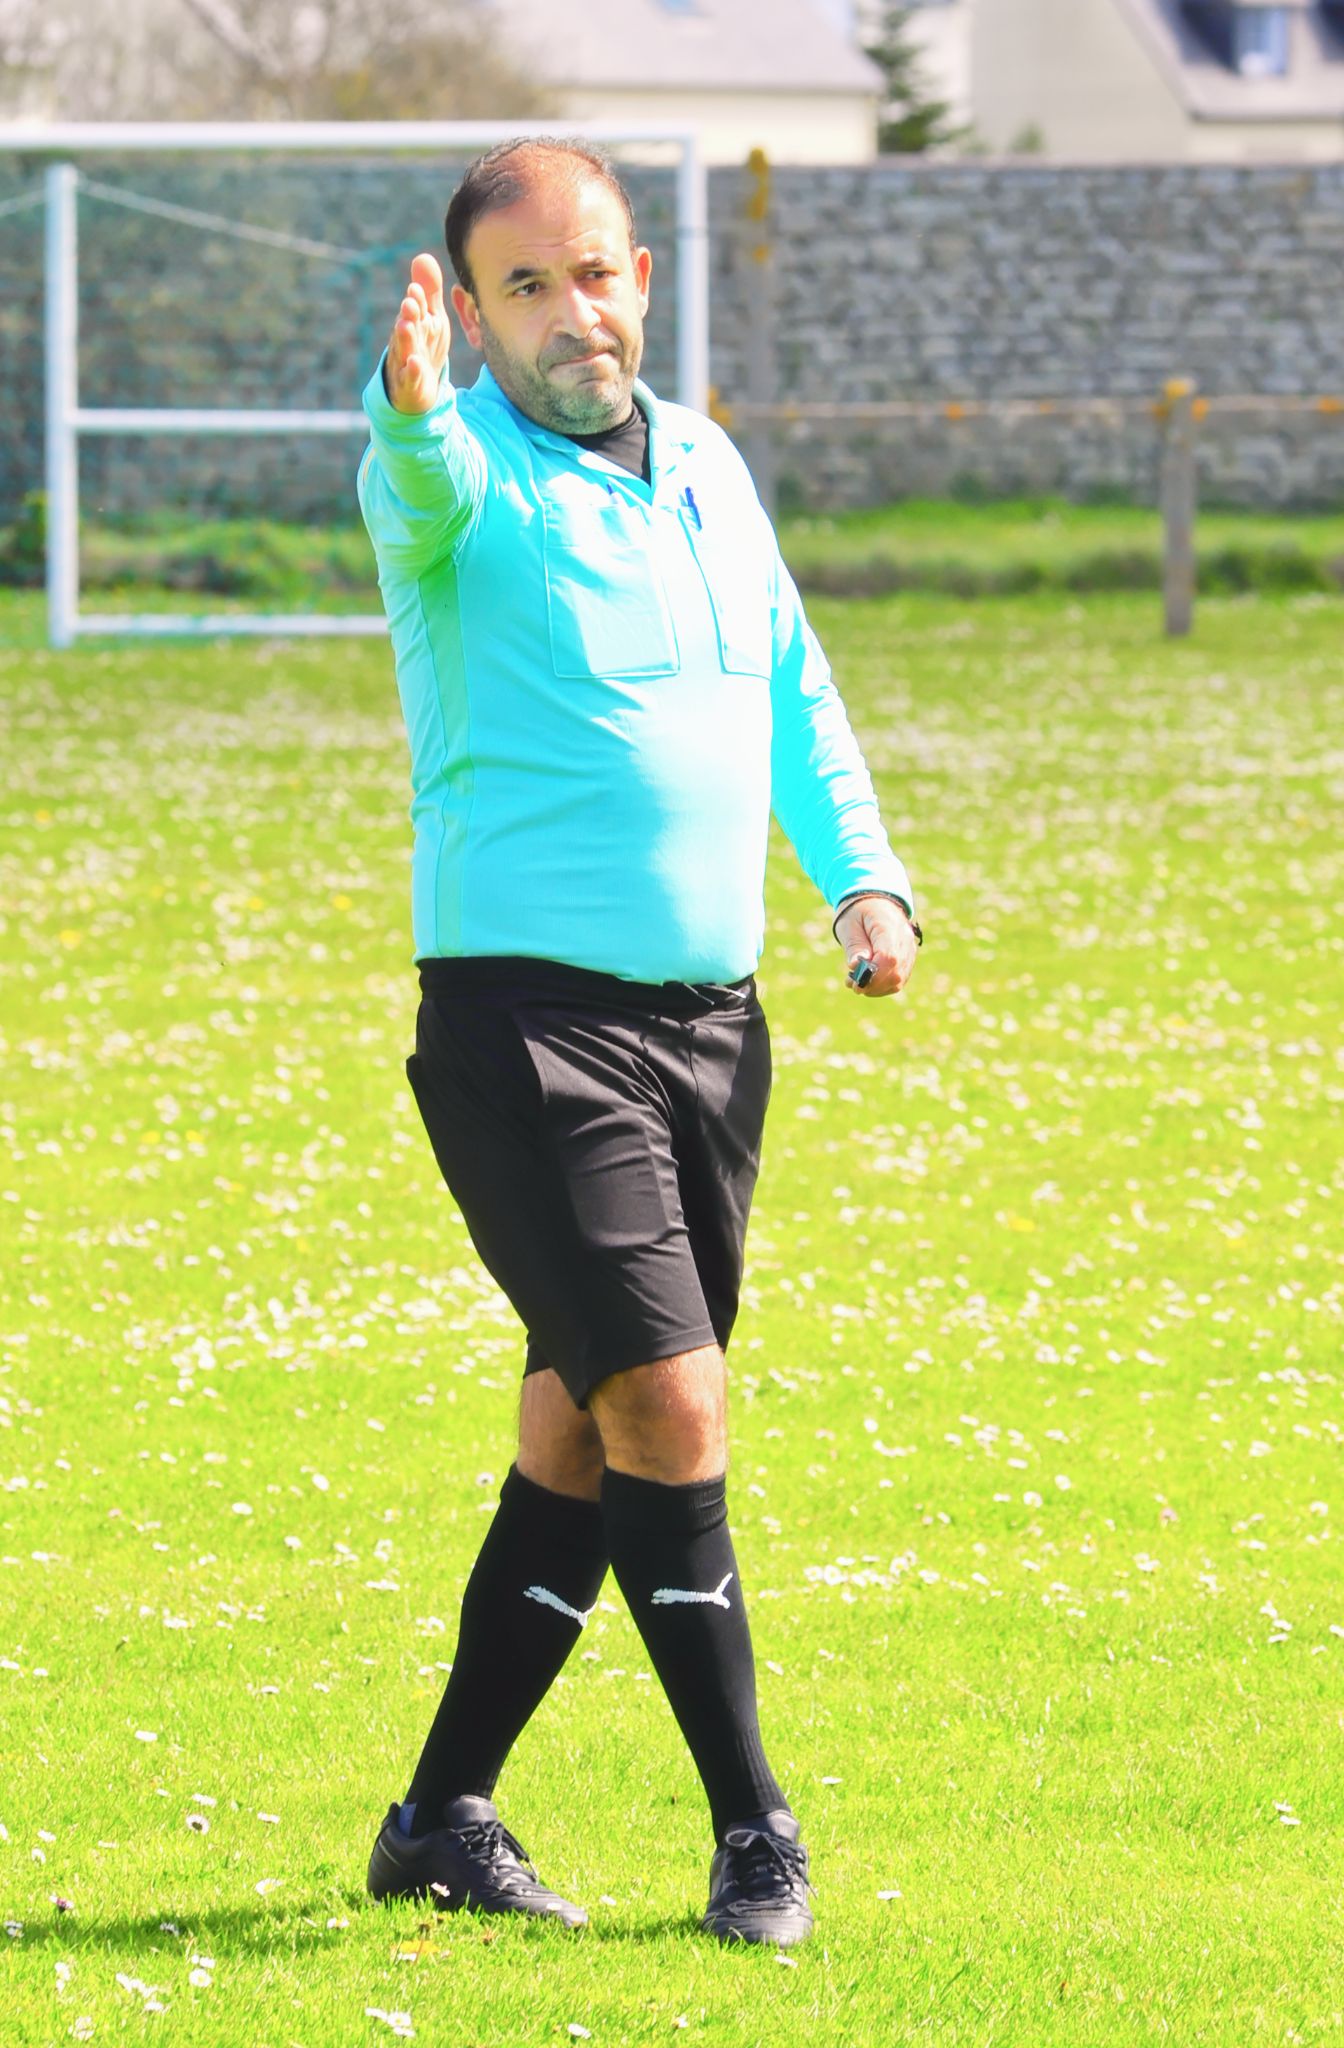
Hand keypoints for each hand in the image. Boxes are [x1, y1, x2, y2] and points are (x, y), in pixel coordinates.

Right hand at [383, 252, 450, 414]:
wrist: (418, 388)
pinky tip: (415, 363)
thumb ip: (429, 292)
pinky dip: (412, 371)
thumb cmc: (425, 347)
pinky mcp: (410, 383)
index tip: (417, 288)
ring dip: (405, 337)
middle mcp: (408, 339)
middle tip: (410, 302)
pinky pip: (410, 377)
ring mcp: (406, 361)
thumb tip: (423, 256)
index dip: (417, 299)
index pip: (416, 308)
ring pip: (404, 348)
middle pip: (407, 325)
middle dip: (408, 313)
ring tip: (406, 325)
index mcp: (416, 323)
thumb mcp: (432, 319)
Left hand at [834, 896, 918, 998]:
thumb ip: (855, 946)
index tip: (855, 982)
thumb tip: (855, 967)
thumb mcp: (849, 925)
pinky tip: (867, 981)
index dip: (874, 975)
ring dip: (876, 988)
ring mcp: (909, 950)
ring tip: (856, 982)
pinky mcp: (907, 959)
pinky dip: (882, 986)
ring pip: (899, 979)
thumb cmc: (858, 912)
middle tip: (852, 985)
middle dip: (873, 984)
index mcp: (889, 925)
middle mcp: (905, 939)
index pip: (889, 957)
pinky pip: (899, 979)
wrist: (875, 902)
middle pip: (896, 972)